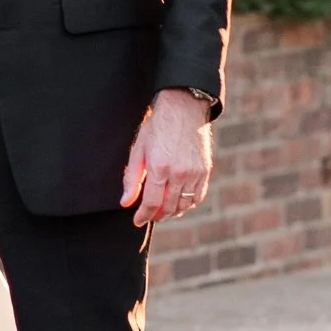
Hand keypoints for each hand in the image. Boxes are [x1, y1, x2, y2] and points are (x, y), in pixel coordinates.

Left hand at [121, 89, 212, 228]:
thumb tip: (126, 202)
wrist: (183, 109)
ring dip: (172, 212)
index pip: (152, 202)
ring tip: (163, 212)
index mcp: (159, 167)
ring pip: (184, 204)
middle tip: (149, 216)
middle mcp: (179, 173)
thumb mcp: (138, 149)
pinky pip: (198, 196)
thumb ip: (132, 178)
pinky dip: (188, 204)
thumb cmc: (157, 127)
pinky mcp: (205, 171)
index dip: (143, 215)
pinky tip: (179, 203)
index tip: (138, 220)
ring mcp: (194, 173)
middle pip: (168, 207)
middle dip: (157, 215)